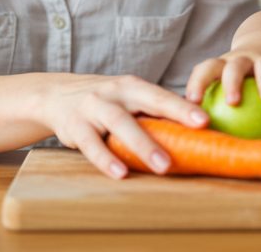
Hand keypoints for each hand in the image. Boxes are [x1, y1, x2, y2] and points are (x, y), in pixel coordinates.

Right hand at [38, 74, 207, 179]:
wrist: (55, 95)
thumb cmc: (104, 102)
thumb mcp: (126, 100)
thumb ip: (151, 114)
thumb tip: (191, 135)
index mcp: (133, 86)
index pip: (162, 96)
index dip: (184, 107)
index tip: (205, 121)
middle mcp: (115, 92)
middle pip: (146, 103)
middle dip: (172, 118)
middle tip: (195, 140)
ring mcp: (93, 107)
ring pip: (120, 123)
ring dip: (142, 145)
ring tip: (162, 167)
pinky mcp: (74, 125)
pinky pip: (91, 144)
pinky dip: (106, 159)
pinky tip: (120, 173)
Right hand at [185, 46, 260, 116]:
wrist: (260, 40)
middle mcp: (242, 57)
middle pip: (234, 65)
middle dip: (231, 81)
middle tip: (231, 102)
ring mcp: (224, 60)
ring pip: (208, 66)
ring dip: (199, 82)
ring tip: (191, 103)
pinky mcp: (209, 67)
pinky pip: (197, 76)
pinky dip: (191, 91)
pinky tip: (184, 112)